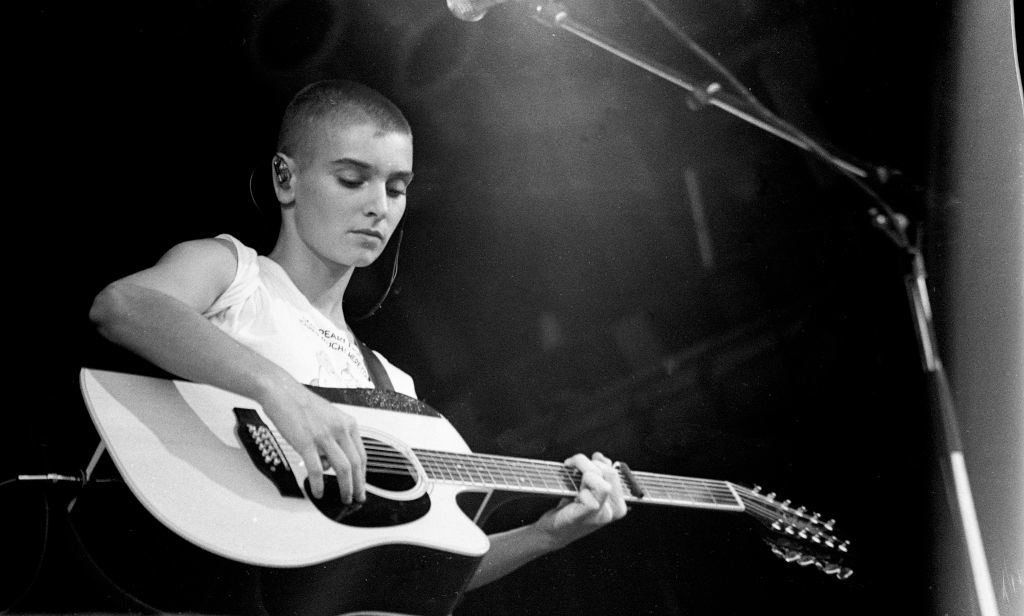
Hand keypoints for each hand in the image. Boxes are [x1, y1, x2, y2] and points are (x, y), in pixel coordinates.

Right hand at [259, 381, 365, 502]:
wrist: (282, 392)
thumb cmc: (302, 404)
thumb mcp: (328, 418)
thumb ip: (334, 438)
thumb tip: (332, 463)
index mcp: (347, 423)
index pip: (362, 454)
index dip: (363, 474)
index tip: (362, 484)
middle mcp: (339, 429)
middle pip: (356, 464)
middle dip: (358, 485)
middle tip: (357, 497)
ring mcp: (323, 436)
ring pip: (342, 469)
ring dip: (345, 487)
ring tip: (343, 498)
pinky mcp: (306, 443)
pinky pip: (317, 469)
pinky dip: (319, 484)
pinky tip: (317, 492)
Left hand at [534, 452, 628, 547]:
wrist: (553, 531)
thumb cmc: (569, 509)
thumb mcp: (588, 489)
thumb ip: (599, 473)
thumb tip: (600, 457)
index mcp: (618, 503)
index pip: (613, 471)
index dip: (598, 463)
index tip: (583, 465)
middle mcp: (614, 510)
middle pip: (608, 472)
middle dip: (586, 463)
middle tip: (571, 467)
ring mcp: (602, 515)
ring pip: (599, 480)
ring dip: (581, 471)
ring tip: (570, 477)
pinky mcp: (586, 517)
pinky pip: (589, 496)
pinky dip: (578, 489)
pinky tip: (571, 494)